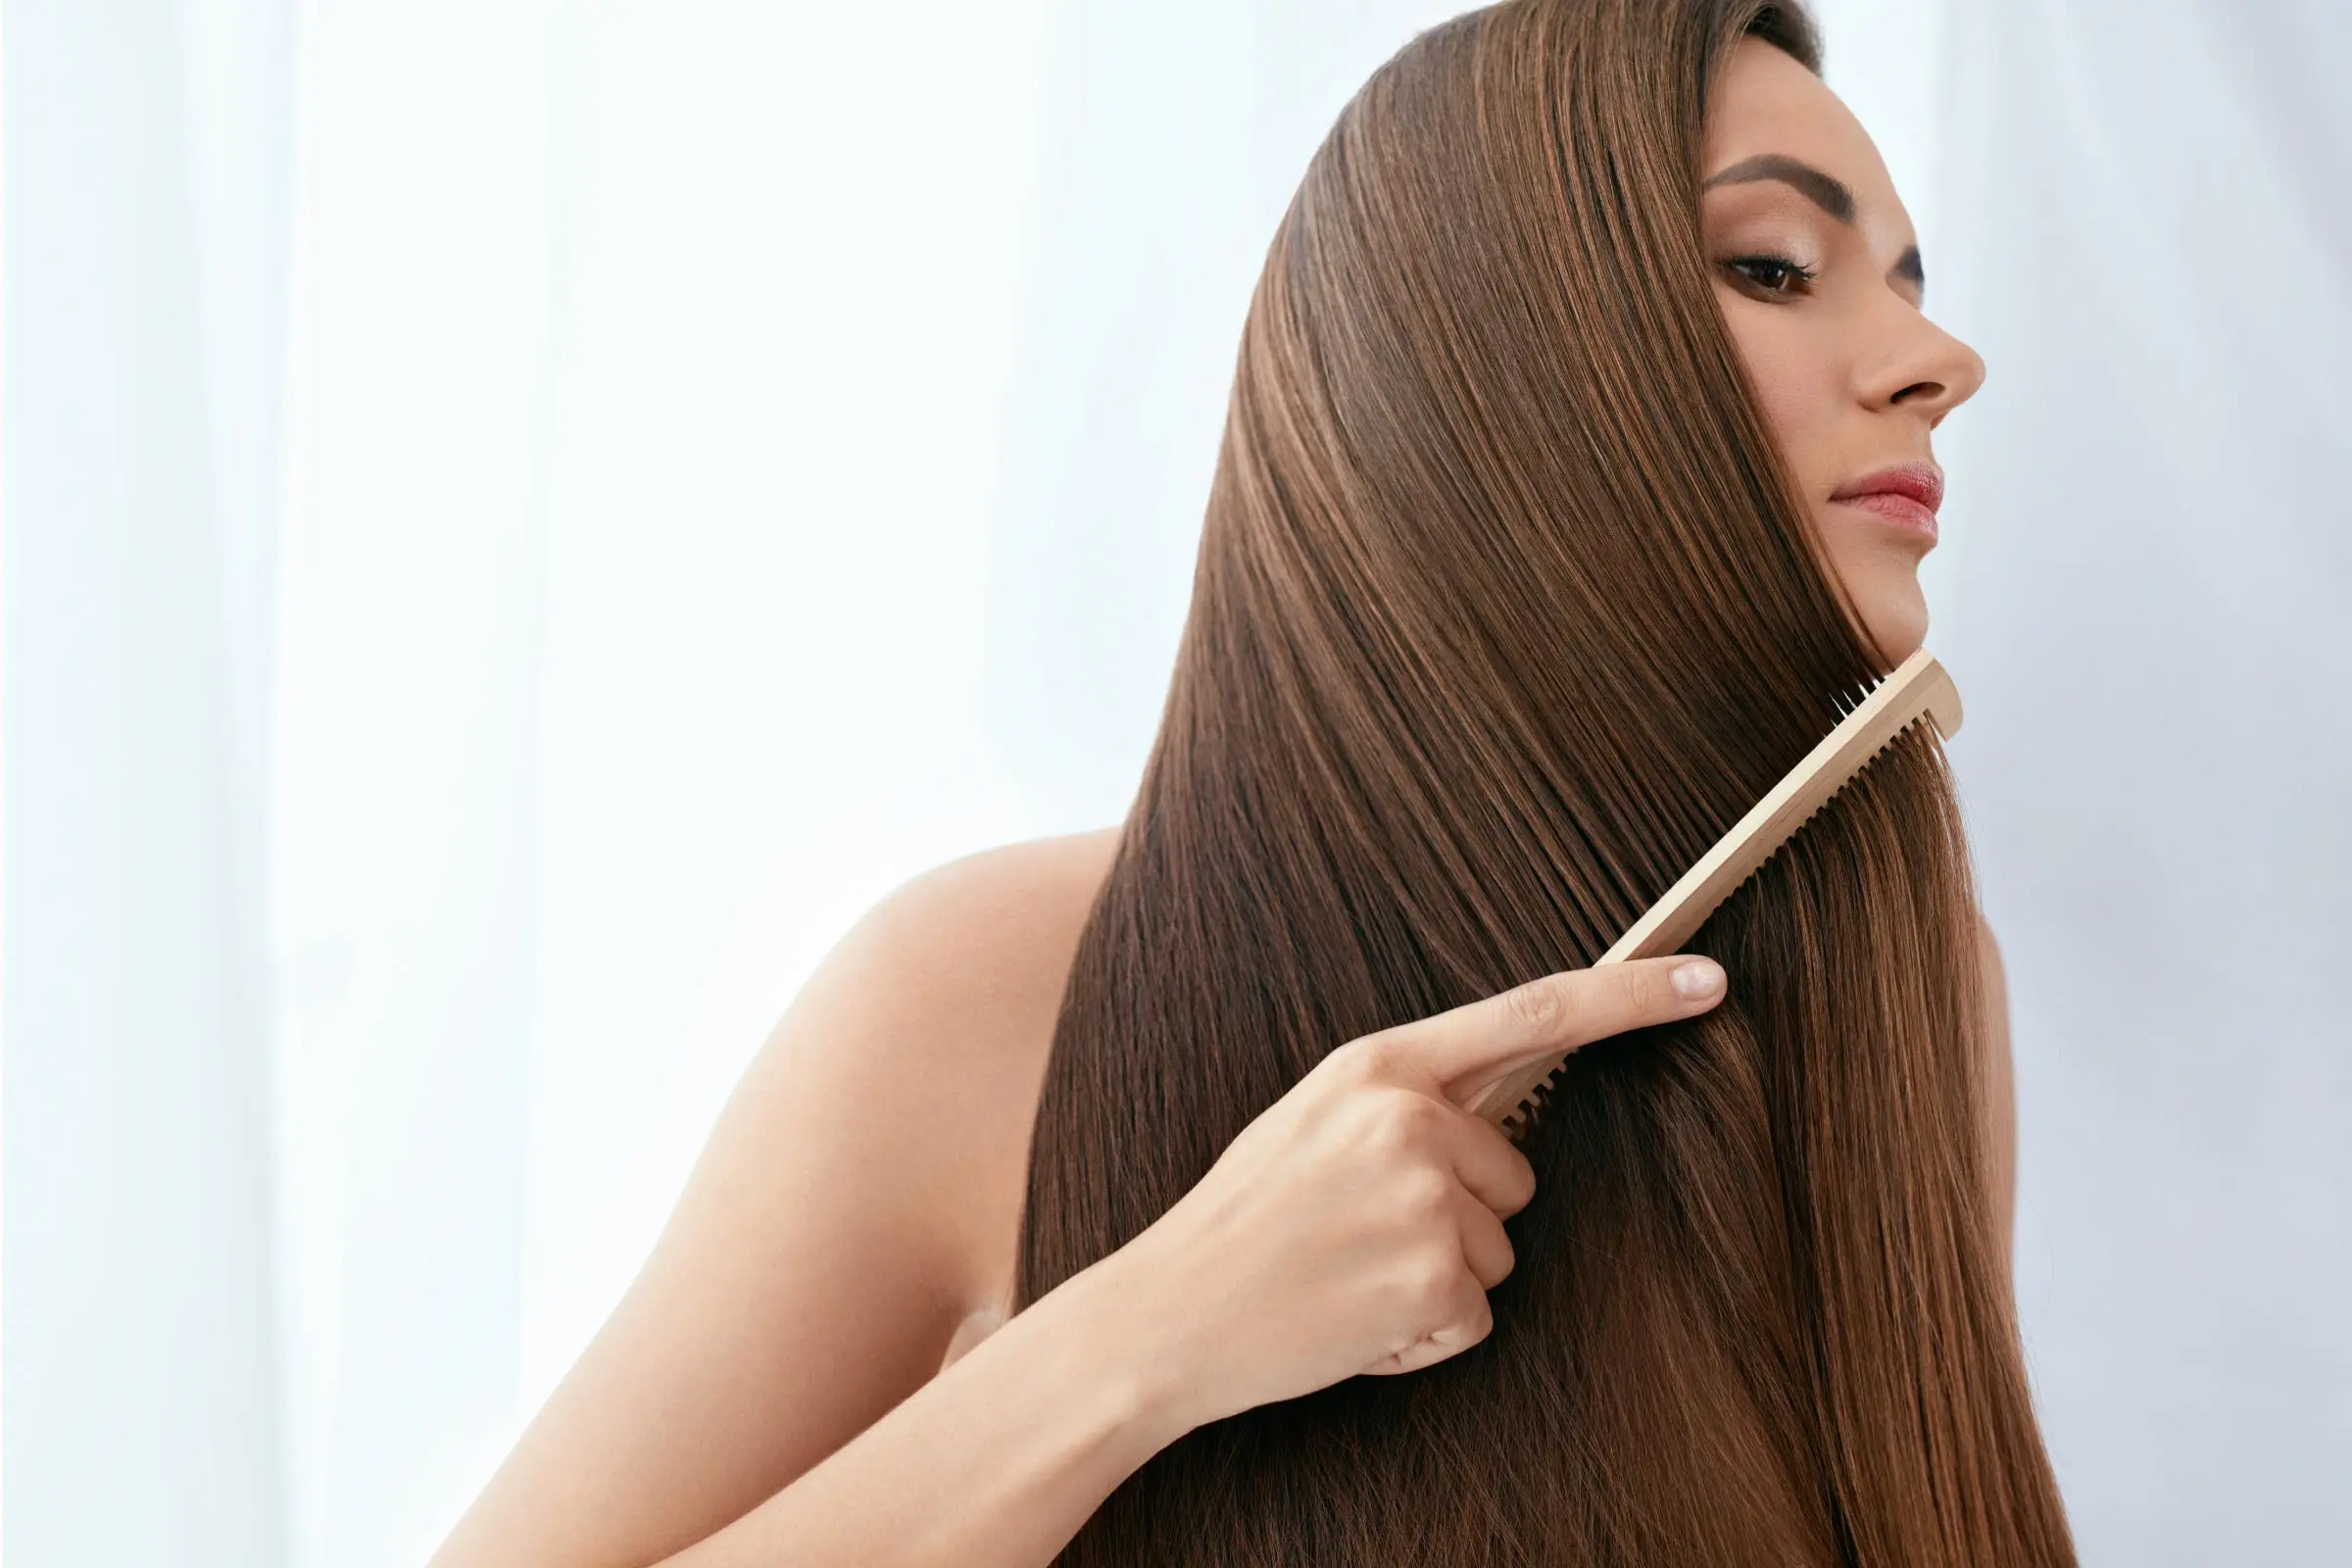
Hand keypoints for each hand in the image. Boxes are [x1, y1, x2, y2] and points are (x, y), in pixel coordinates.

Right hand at [1086, 954, 1728, 1431]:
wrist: (1167, 1314)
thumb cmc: (1243, 1223)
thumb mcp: (1311, 1122)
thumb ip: (1405, 1101)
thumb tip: (1496, 1115)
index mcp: (1378, 1065)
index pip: (1533, 1013)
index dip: (1631, 996)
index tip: (1708, 978)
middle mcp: (1410, 1118)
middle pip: (1513, 1171)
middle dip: (1459, 1215)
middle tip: (1359, 1234)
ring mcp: (1425, 1197)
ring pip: (1497, 1248)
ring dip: (1436, 1278)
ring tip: (1348, 1276)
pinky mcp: (1435, 1278)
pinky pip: (1476, 1314)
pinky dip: (1424, 1334)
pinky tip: (1356, 1319)